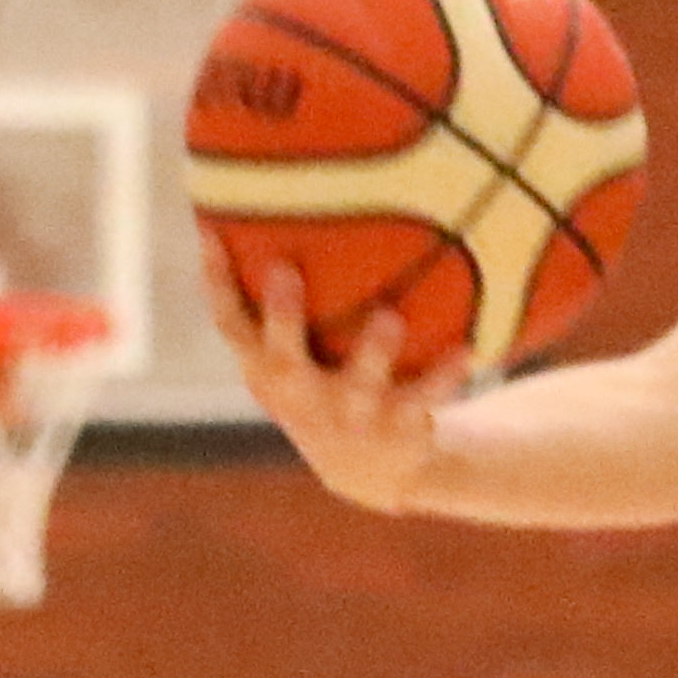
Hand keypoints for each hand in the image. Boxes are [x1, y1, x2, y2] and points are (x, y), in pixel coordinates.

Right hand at [202, 254, 474, 510]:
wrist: (368, 472)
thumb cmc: (320, 384)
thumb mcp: (290, 356)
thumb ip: (279, 302)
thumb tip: (272, 205)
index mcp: (267, 371)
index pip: (231, 326)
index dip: (216, 283)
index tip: (212, 231)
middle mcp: (299, 396)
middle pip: (282, 359)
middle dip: (282, 317)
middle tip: (283, 270)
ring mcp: (347, 416)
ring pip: (358, 387)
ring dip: (372, 353)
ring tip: (390, 317)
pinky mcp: (393, 429)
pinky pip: (422, 400)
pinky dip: (444, 376)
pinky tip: (465, 348)